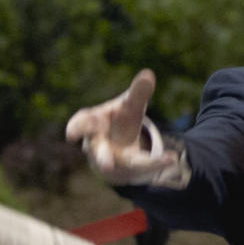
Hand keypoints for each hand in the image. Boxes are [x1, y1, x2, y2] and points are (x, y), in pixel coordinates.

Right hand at [66, 69, 177, 184]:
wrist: (119, 145)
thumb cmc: (119, 119)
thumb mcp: (130, 105)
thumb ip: (138, 93)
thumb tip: (148, 74)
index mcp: (93, 123)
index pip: (81, 124)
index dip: (76, 128)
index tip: (71, 134)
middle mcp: (97, 144)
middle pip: (98, 151)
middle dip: (102, 158)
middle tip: (107, 165)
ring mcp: (110, 160)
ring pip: (121, 164)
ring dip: (136, 164)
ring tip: (157, 160)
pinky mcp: (125, 170)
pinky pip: (140, 168)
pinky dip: (156, 163)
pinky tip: (172, 158)